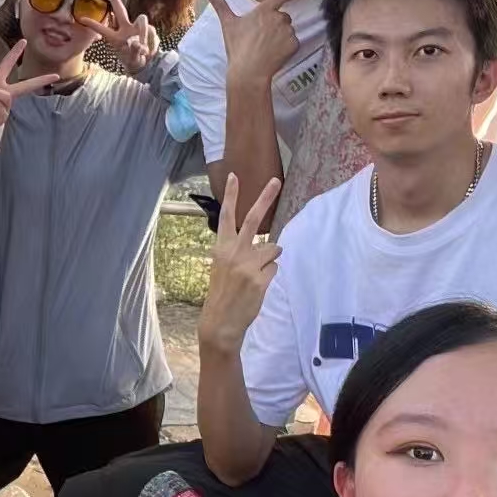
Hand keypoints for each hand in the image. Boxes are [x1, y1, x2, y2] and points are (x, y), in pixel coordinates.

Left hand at [0, 40, 58, 141]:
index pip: (7, 65)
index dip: (15, 53)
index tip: (24, 41)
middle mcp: (2, 93)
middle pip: (25, 86)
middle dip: (40, 80)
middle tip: (55, 75)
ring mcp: (4, 106)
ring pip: (5, 94)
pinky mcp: (1, 117)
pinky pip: (0, 105)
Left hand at [82, 0, 160, 72]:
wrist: (148, 63)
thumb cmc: (135, 61)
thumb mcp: (134, 60)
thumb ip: (135, 52)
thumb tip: (137, 43)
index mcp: (116, 38)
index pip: (103, 29)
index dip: (94, 25)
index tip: (81, 18)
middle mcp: (126, 29)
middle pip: (120, 10)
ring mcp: (137, 28)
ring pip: (142, 20)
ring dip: (143, 32)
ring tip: (144, 50)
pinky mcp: (149, 29)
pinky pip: (151, 31)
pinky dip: (152, 41)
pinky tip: (150, 51)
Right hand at [197, 173, 282, 350]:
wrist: (220, 321)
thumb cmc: (222, 293)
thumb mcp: (223, 268)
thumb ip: (239, 251)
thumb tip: (270, 245)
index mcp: (221, 248)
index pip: (226, 216)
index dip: (231, 195)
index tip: (234, 175)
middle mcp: (234, 252)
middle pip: (254, 219)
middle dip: (265, 198)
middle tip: (275, 181)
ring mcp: (247, 265)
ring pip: (273, 249)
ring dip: (270, 260)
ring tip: (255, 277)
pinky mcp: (260, 279)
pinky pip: (275, 268)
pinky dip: (270, 275)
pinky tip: (257, 287)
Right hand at [208, 0, 316, 84]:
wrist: (248, 73)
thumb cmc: (238, 48)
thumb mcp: (228, 25)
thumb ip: (222, 7)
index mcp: (264, 10)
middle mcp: (279, 17)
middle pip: (282, 16)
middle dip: (274, 25)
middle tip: (260, 39)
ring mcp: (288, 31)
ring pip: (288, 29)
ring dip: (280, 36)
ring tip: (265, 48)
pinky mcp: (295, 44)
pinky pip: (293, 42)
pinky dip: (286, 48)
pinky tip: (274, 54)